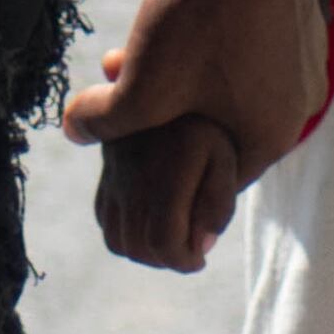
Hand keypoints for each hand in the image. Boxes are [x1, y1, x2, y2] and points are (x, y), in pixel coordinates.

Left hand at [57, 0, 324, 271]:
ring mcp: (304, 59)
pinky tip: (172, 12)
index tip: (130, 146)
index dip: (167, 168)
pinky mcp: (298, 18)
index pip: (216, 179)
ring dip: (179, 70)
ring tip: (133, 46)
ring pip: (229, 81)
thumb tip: (73, 133)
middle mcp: (300, 105)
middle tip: (121, 82)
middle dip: (163, 110)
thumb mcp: (141, 85)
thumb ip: (106, 120)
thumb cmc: (201, 22)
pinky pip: (249, 47)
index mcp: (271, 137)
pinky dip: (209, 40)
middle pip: (218, 125)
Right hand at [89, 112, 249, 272]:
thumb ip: (218, 205)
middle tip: (188, 251)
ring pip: (115, 238)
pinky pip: (104, 216)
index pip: (163, 242)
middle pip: (136, 247)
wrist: (182, 71)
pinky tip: (150, 219)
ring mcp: (113, 168)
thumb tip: (200, 244)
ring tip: (169, 240)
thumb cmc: (215, 120)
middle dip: (164, 260)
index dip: (183, 262)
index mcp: (167, 171)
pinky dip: (125, 230)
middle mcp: (132, 171)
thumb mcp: (229, 158)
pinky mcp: (106, 164)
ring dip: (143, 250)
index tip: (199, 259)